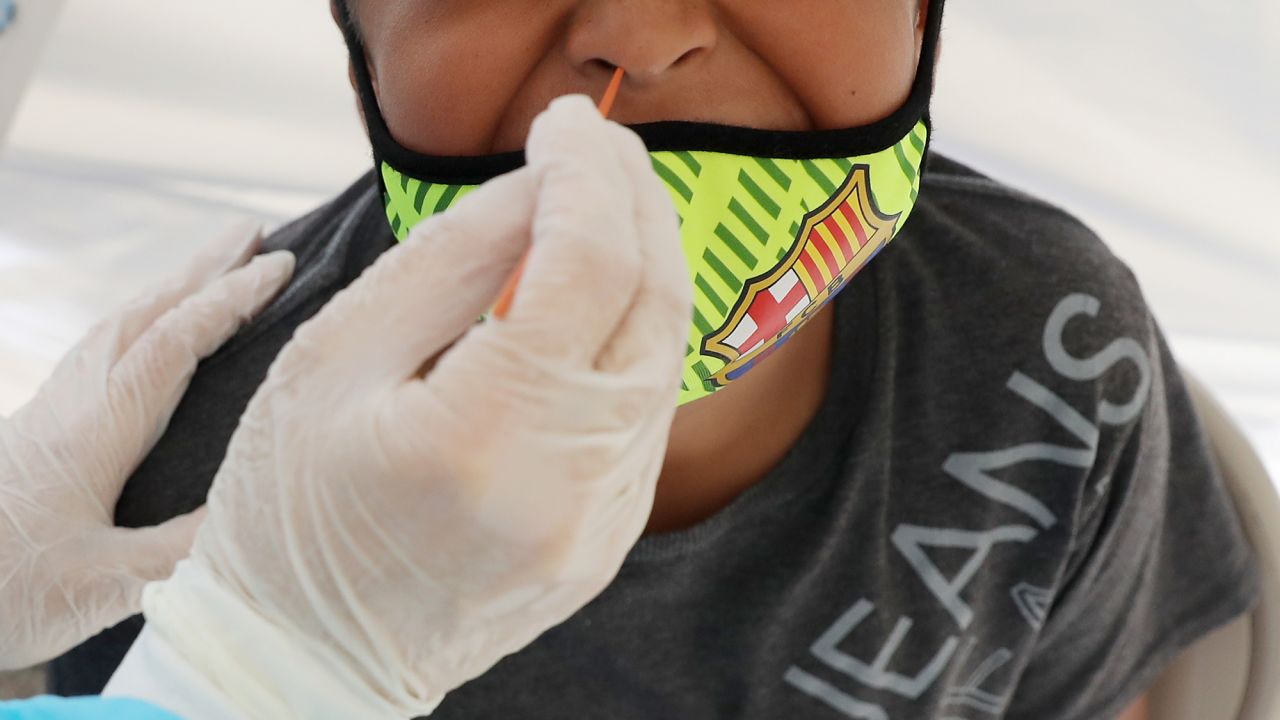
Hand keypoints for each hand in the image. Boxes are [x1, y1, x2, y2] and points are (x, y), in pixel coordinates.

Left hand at [0, 228, 293, 670]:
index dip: (229, 300)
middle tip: (253, 231)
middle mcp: (73, 402)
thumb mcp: (103, 585)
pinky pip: (103, 348)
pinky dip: (143, 320)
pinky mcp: (42, 426)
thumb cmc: (5, 590)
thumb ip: (182, 549)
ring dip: (172, 288)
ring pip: (119, 325)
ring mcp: (53, 409)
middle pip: (144, 313)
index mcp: (96, 429)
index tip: (279, 265)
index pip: (173, 343)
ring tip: (212, 266)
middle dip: (203, 268)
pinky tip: (151, 333)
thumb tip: (257, 511)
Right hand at [142, 96, 691, 717]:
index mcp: (482, 437)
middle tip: (595, 149)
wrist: (305, 663)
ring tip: (596, 208)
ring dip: (643, 266)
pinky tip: (595, 302)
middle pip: (651, 305)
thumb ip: (447, 261)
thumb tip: (537, 188)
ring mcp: (600, 525)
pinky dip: (632, 339)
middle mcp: (567, 488)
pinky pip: (647, 416)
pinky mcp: (608, 542)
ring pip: (664, 359)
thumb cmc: (288, 512)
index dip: (586, 174)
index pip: (585, 266)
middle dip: (634, 204)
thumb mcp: (333, 358)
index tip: (561, 124)